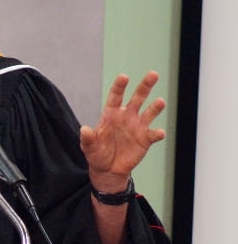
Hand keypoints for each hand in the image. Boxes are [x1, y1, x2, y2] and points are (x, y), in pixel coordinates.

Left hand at [79, 71, 165, 189]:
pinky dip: (157, 133)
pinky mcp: (146, 139)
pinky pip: (153, 134)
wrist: (108, 169)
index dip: (120, 86)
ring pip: (149, 112)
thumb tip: (83, 129)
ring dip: (155, 107)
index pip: (116, 96)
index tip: (124, 77)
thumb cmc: (97, 153)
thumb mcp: (89, 147)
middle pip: (138, 97)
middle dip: (145, 86)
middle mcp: (127, 116)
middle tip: (153, 74)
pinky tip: (160, 133)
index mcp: (112, 113)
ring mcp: (138, 126)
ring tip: (160, 102)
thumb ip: (87, 138)